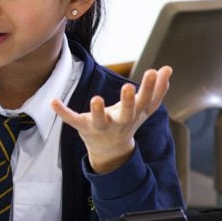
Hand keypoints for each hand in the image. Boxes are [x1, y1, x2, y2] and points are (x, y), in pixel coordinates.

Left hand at [52, 66, 171, 173]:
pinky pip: (72, 120)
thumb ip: (157, 90)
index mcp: (135, 114)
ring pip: (99, 120)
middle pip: (126, 113)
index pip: (146, 101)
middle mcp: (120, 122)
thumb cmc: (128, 122)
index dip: (152, 87)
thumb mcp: (144, 108)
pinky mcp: (83, 127)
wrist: (111, 151)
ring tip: (96, 99)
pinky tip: (53, 101)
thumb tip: (168, 69)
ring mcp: (101, 126)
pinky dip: (62, 112)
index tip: (155, 71)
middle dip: (128, 101)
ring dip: (97, 111)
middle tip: (128, 86)